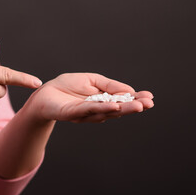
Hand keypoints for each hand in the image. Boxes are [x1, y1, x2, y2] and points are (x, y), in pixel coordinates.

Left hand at [25, 73, 153, 122]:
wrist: (45, 93)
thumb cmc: (67, 86)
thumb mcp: (92, 81)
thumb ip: (109, 85)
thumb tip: (130, 90)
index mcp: (102, 101)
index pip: (122, 101)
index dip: (136, 100)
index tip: (150, 98)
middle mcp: (96, 110)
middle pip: (117, 109)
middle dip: (133, 106)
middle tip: (148, 104)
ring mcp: (85, 113)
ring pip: (106, 111)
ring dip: (122, 108)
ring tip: (137, 106)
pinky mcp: (72, 113)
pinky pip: (88, 110)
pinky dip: (101, 108)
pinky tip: (113, 106)